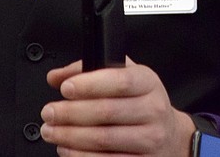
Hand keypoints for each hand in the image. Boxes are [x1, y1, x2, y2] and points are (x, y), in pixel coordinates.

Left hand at [41, 58, 194, 155]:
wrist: (170, 136)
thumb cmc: (141, 102)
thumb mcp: (124, 76)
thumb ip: (89, 70)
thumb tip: (56, 76)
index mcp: (148, 83)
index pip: (119, 81)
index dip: (89, 84)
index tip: (65, 88)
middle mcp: (152, 110)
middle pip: (107, 112)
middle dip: (70, 113)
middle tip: (49, 112)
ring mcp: (149, 139)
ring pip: (104, 139)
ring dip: (70, 136)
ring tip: (52, 131)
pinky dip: (81, 156)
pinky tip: (67, 149)